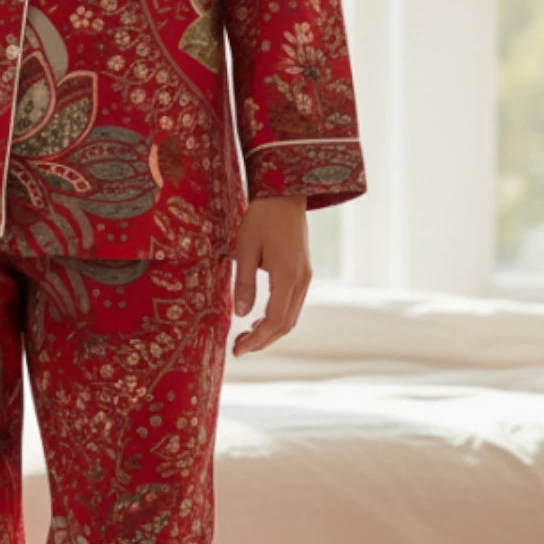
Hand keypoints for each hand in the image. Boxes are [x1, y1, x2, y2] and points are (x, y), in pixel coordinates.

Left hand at [231, 195, 311, 357]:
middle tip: (238, 347)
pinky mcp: (303, 272)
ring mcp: (305, 277)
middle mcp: (302, 281)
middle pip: (286, 324)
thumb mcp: (245, 249)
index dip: (257, 340)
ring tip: (246, 336)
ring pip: (291, 316)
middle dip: (263, 341)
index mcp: (287, 277)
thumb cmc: (262, 217)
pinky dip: (277, 318)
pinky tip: (260, 318)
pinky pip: (293, 304)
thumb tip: (241, 315)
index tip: (237, 350)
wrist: (285, 194)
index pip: (275, 321)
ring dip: (270, 331)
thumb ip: (244, 283)